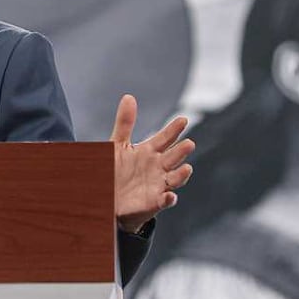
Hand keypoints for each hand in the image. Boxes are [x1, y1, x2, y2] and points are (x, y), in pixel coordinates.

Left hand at [109, 95, 194, 233]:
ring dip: (182, 174)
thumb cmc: (117, 170)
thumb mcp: (118, 144)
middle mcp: (158, 167)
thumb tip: (129, 97)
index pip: (165, 138)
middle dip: (182, 151)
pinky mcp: (154, 202)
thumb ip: (125, 123)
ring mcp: (158, 184)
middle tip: (189, 143)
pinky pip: (164, 201)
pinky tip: (170, 196)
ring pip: (175, 178)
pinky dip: (168, 199)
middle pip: (174, 157)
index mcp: (150, 151)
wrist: (109, 197)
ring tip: (186, 168)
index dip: (174, 129)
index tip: (183, 119)